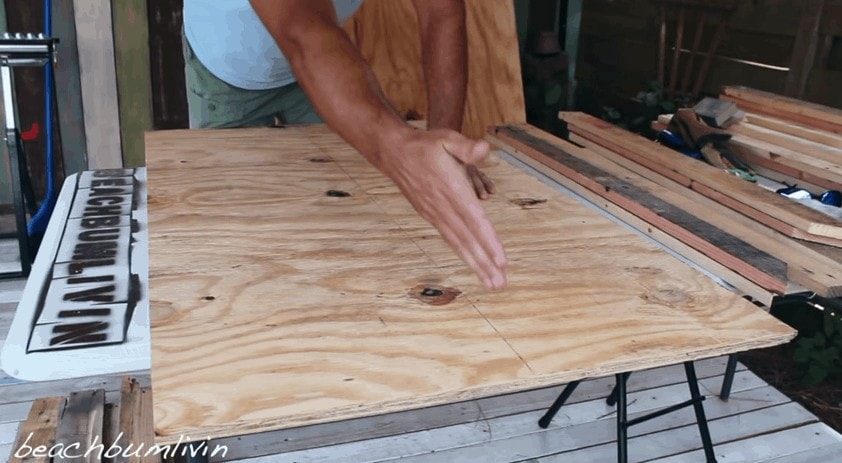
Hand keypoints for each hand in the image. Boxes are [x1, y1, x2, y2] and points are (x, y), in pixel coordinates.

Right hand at [380, 128, 506, 288]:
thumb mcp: (447, 138)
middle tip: (500, 284)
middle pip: (468, 239)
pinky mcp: (431, 217)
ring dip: (476, 265)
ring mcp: (436, 214)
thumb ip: (467, 147)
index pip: (475, 220)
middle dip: (485, 263)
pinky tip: (474, 265)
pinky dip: (464, 254)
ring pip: (459, 244)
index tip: (501, 261)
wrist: (394, 154)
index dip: (489, 241)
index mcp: (452, 190)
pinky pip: (451, 239)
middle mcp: (444, 207)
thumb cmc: (425, 145)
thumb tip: (485, 149)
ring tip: (492, 283)